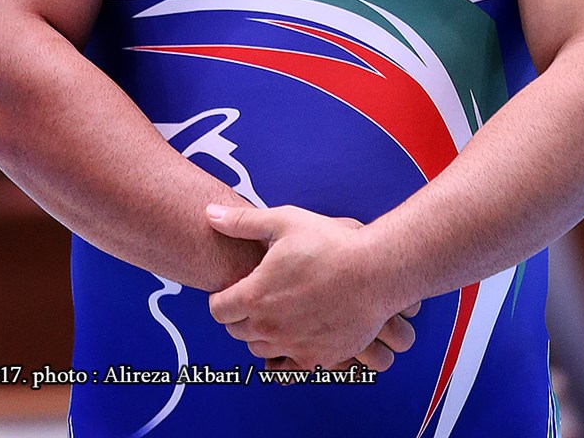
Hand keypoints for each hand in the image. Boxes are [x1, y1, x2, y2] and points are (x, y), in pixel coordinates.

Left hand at [206, 204, 415, 370]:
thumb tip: (209, 215)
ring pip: (260, 350)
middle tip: (255, 297)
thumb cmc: (330, 244)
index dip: (221, 298)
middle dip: (239, 315)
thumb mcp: (284, 222)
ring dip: (260, 334)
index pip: (218, 309)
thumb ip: (242, 222)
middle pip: (236, 331)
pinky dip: (285, 356)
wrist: (375, 272)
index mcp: (255, 296)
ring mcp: (293, 346)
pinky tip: (293, 335)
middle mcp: (269, 327)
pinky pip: (288, 368)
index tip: (231, 290)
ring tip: (275, 313)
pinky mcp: (317, 359)